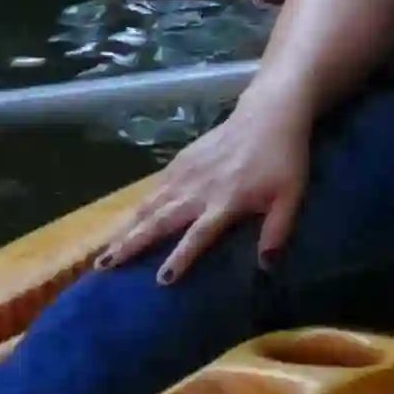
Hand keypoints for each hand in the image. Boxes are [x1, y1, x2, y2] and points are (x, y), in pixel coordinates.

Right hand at [98, 93, 312, 283]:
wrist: (270, 114)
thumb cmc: (284, 159)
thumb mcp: (291, 197)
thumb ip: (277, 231)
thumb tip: (265, 267)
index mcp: (226, 202)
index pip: (198, 236)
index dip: (181, 257)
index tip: (161, 279)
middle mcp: (199, 190)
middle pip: (160, 221)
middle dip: (131, 245)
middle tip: (104, 267)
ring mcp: (186, 173)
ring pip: (149, 205)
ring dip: (125, 229)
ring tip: (103, 252)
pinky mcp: (181, 160)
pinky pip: (154, 187)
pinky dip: (137, 205)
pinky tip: (125, 220)